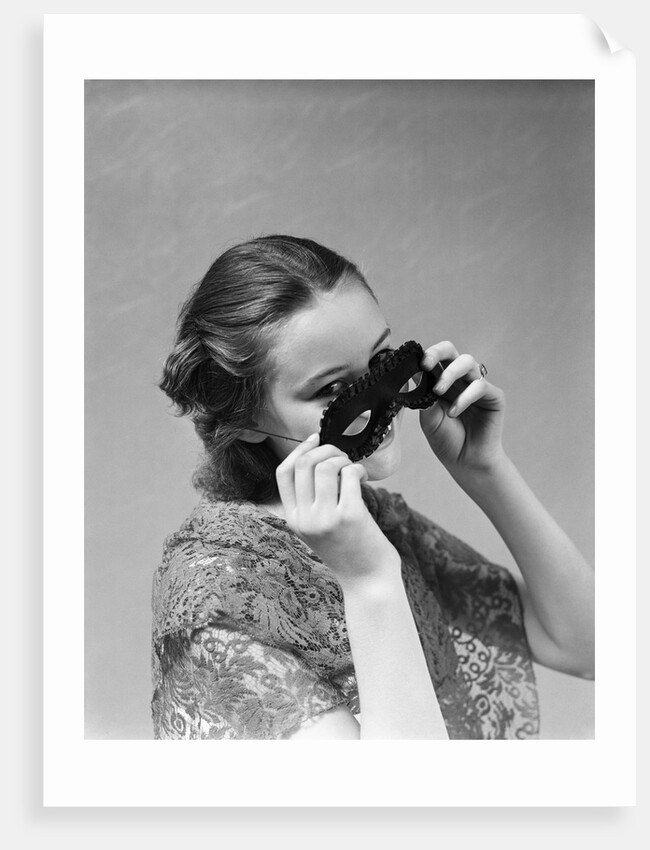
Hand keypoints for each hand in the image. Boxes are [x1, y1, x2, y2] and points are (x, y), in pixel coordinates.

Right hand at [275, 434, 400, 589]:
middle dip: (325, 450)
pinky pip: (349, 475)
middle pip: (303, 464)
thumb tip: (321, 459)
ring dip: (343, 459)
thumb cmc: (349, 550)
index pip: (283, 473)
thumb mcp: (318, 528)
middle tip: (342, 457)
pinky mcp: (349, 516)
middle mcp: (304, 518)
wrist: (368, 582)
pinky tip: (364, 478)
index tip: (315, 439)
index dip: (299, 450)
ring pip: (325, 466)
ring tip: (353, 470)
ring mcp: (325, 518)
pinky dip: (357, 469)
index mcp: (293, 519)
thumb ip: (312, 502)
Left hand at [419, 341, 505, 479]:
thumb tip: (415, 375)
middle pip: (451, 351)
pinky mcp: (494, 396)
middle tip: (426, 364)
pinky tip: (454, 412)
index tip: (415, 363)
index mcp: (441, 381)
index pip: (434, 359)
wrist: (466, 463)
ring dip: (450, 374)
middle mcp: (460, 379)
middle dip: (437, 352)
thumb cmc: (447, 440)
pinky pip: (480, 386)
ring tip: (437, 391)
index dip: (425, 356)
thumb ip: (424, 396)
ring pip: (467, 362)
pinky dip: (464, 397)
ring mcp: (477, 385)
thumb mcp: (429, 418)